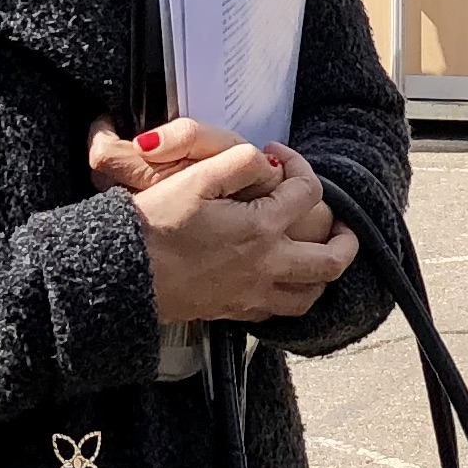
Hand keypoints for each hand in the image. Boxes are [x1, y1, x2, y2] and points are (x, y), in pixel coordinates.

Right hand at [92, 122, 355, 322]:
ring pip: (311, 294)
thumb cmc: (153, 225)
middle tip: (345, 225)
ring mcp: (252, 294)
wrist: (121, 275)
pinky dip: (293, 295)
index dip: (299, 166)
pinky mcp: (233, 311)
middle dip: (346, 240)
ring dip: (324, 274)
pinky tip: (283, 280)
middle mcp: (266, 266)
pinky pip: (280, 311)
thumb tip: (268, 165)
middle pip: (330, 260)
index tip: (277, 155)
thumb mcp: (195, 179)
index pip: (306, 193)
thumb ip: (239, 163)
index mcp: (261, 228)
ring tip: (322, 255)